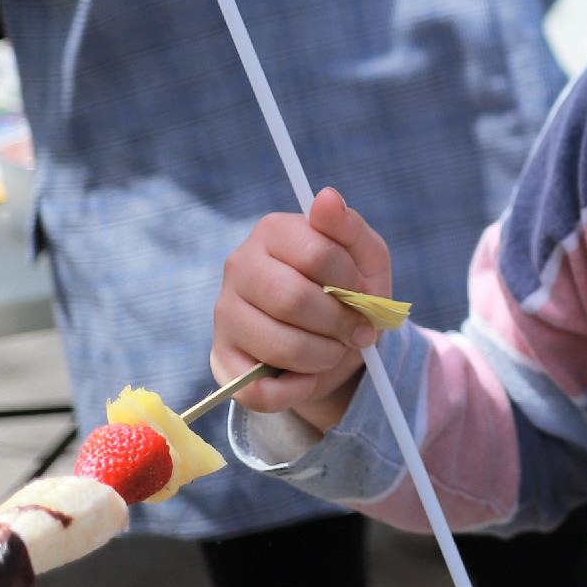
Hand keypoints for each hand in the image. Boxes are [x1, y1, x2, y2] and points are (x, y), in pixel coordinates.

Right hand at [211, 187, 393, 432]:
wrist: (337, 341)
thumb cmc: (349, 289)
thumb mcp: (365, 256)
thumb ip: (349, 228)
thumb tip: (327, 196)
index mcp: (274, 231)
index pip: (317, 254)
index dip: (351, 283)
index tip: (365, 294)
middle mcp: (239, 267)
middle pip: (294, 300)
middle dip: (339, 323)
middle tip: (358, 332)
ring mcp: (225, 314)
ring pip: (279, 346)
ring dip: (324, 357)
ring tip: (334, 350)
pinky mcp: (221, 361)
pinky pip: (258, 388)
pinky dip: (297, 389)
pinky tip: (309, 375)